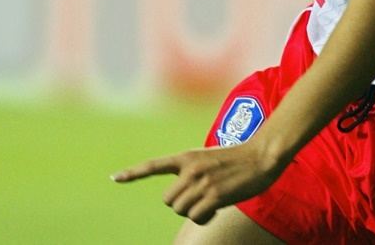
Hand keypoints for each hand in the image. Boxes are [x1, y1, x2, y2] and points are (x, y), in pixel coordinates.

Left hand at [111, 139, 282, 224]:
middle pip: (168, 201)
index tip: (114, 178)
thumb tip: (179, 200)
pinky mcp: (214, 195)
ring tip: (210, 201)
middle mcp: (191, 168)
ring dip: (193, 212)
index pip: (154, 165)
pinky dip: (204, 218)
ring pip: (180, 210)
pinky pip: (197, 217)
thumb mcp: (207, 159)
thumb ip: (191, 173)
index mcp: (187, 157)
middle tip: (199, 199)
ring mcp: (202, 182)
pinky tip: (216, 208)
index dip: (133, 173)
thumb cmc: (236, 160)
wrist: (260, 156)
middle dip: (180, 205)